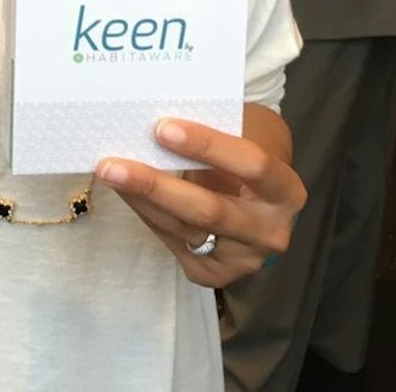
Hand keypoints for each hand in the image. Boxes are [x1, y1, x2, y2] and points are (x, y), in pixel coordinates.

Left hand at [95, 114, 305, 287]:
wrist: (260, 199)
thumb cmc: (246, 152)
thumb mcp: (245, 136)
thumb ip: (216, 130)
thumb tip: (154, 121)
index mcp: (286, 191)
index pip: (252, 165)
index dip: (208, 146)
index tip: (162, 127)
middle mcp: (270, 232)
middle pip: (209, 210)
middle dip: (156, 186)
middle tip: (112, 164)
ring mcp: (243, 259)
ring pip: (183, 229)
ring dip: (141, 199)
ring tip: (109, 172)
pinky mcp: (215, 274)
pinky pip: (173, 241)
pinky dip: (146, 213)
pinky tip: (126, 192)